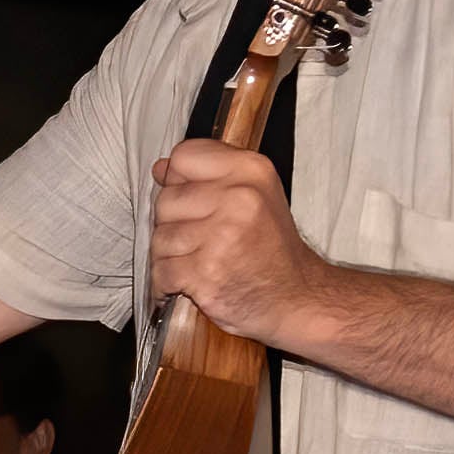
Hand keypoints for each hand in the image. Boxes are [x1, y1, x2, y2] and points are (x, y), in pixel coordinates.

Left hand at [147, 141, 328, 345]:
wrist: (295, 296)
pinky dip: (166, 284)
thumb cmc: (270, 248)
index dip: (179, 180)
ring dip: (171, 256)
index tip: (194, 200)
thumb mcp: (255, 195)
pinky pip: (160, 271)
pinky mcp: (204, 272)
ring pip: (159, 237)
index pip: (183, 156)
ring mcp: (221, 236)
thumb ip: (208, 177)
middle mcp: (238, 198)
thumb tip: (161, 168)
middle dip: (173, 224)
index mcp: (250, 170)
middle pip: (165, 200)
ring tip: (199, 262)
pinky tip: (188, 283)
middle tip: (202, 240)